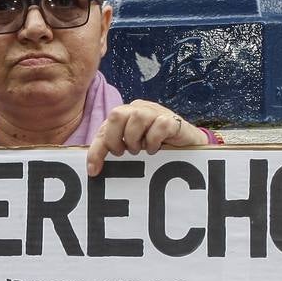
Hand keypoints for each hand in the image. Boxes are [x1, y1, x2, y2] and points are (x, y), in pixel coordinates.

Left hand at [86, 100, 208, 175]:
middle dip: (115, 139)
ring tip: (140, 150)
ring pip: (137, 117)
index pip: (104, 127)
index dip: (97, 149)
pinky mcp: (172, 120)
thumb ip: (116, 150)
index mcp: (126, 115)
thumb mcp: (133, 148)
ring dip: (135, 139)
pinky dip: (154, 140)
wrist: (188, 144)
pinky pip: (159, 125)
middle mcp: (139, 109)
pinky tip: (155, 149)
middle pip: (116, 114)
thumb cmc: (158, 144)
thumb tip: (93, 169)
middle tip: (123, 153)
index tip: (94, 170)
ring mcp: (156, 112)